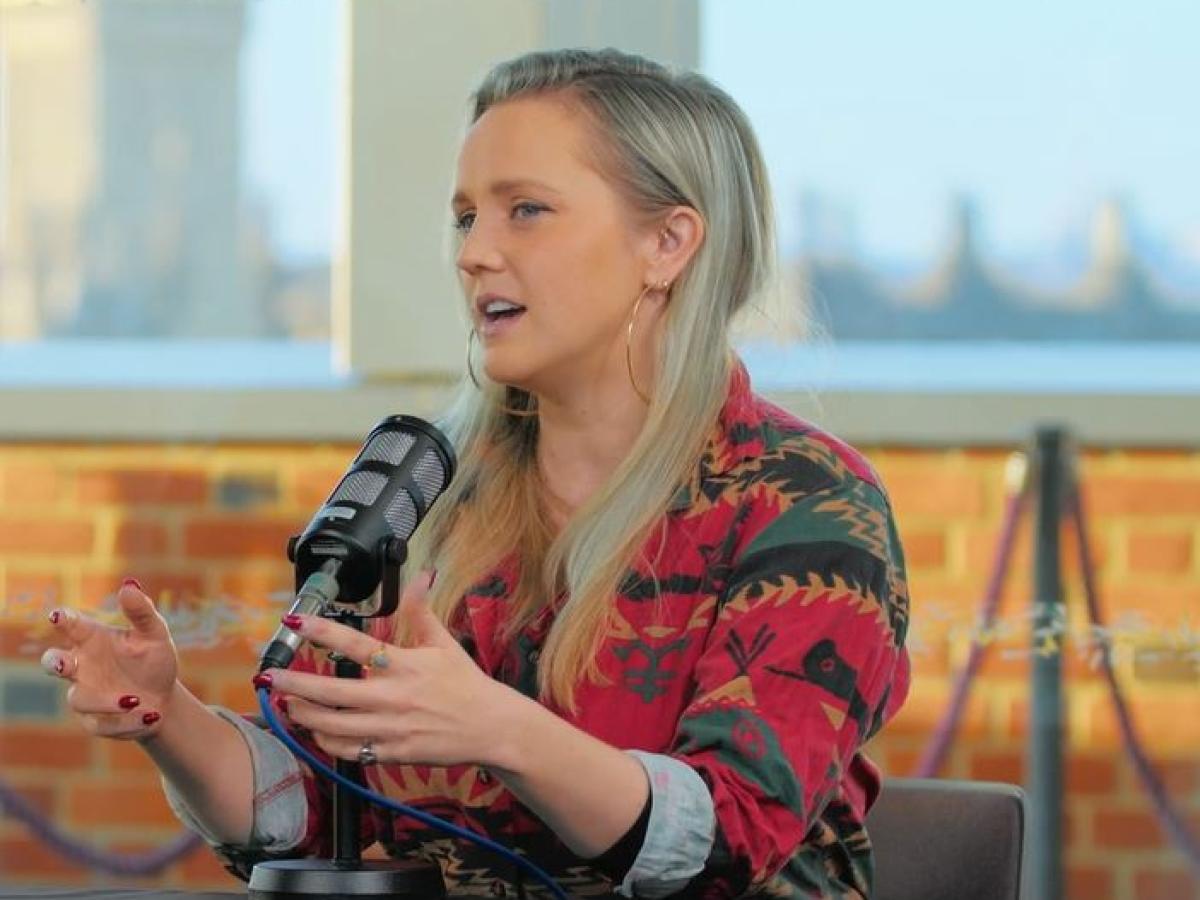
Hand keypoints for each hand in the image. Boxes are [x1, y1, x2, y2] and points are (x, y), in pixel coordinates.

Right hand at [42, 580, 179, 740]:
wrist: (164, 700)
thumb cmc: (154, 661)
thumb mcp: (155, 635)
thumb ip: (142, 611)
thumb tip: (129, 586)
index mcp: (93, 639)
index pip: (72, 626)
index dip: (62, 619)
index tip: (57, 615)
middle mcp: (82, 666)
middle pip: (51, 662)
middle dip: (53, 663)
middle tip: (63, 664)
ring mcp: (84, 694)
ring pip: (79, 698)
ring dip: (106, 701)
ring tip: (136, 699)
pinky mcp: (93, 721)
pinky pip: (100, 724)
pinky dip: (126, 721)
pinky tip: (150, 715)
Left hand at [261, 571, 513, 767]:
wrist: (490, 727)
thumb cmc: (466, 683)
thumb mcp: (444, 643)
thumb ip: (423, 611)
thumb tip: (421, 575)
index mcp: (405, 665)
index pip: (356, 644)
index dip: (322, 631)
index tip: (295, 621)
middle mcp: (394, 696)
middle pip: (333, 693)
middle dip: (296, 684)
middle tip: (271, 676)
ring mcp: (391, 728)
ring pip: (334, 726)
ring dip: (305, 715)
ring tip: (287, 704)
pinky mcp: (392, 753)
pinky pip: (350, 750)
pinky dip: (328, 742)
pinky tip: (316, 732)